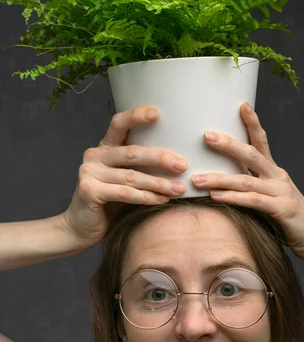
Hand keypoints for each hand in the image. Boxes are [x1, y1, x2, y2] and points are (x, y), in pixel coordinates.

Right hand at [61, 107, 187, 249]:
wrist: (81, 227)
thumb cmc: (110, 201)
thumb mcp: (125, 177)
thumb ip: (140, 165)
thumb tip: (180, 158)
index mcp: (104, 146)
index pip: (119, 123)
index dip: (136, 116)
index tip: (158, 113)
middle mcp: (94, 155)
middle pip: (132, 152)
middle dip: (160, 158)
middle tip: (183, 165)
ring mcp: (89, 172)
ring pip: (131, 176)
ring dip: (158, 183)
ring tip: (179, 189)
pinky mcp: (88, 190)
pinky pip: (124, 193)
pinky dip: (146, 197)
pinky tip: (162, 200)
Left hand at [191, 102, 303, 261]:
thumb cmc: (289, 218)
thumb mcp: (270, 197)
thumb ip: (252, 187)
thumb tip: (221, 181)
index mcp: (274, 171)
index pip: (262, 140)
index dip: (252, 122)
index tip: (241, 104)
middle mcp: (278, 176)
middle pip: (251, 153)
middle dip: (228, 143)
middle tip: (206, 135)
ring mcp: (282, 191)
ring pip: (246, 179)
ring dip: (219, 179)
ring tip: (197, 179)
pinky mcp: (283, 209)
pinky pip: (253, 201)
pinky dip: (233, 198)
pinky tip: (216, 196)